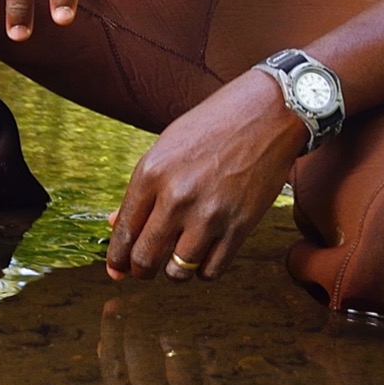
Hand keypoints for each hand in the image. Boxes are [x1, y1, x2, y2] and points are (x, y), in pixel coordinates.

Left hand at [105, 71, 305, 283]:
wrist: (268, 112)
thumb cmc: (216, 123)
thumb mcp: (169, 145)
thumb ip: (143, 187)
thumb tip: (115, 222)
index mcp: (152, 172)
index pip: (124, 231)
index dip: (116, 258)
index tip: (116, 269)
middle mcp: (176, 196)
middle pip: (145, 259)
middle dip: (140, 270)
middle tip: (144, 269)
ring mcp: (209, 214)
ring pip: (177, 272)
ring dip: (173, 271)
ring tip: (177, 257)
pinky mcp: (239, 227)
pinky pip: (211, 272)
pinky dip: (204, 269)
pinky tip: (204, 252)